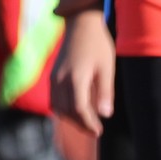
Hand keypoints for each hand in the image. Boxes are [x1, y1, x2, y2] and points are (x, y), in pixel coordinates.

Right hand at [50, 10, 115, 135]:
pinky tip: (78, 113)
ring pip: (58, 107)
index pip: (78, 108)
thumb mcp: (107, 68)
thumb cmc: (98, 46)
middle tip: (95, 131)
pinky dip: (65, 110)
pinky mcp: (53, 76)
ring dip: (72, 119)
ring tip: (88, 125)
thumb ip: (106, 91)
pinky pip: (55, 99)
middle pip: (67, 110)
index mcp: (75, 77)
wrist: (80, 26)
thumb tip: (105, 115)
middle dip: (80, 124)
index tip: (99, 132)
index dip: (88, 123)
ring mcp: (54, 77)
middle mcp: (61, 79)